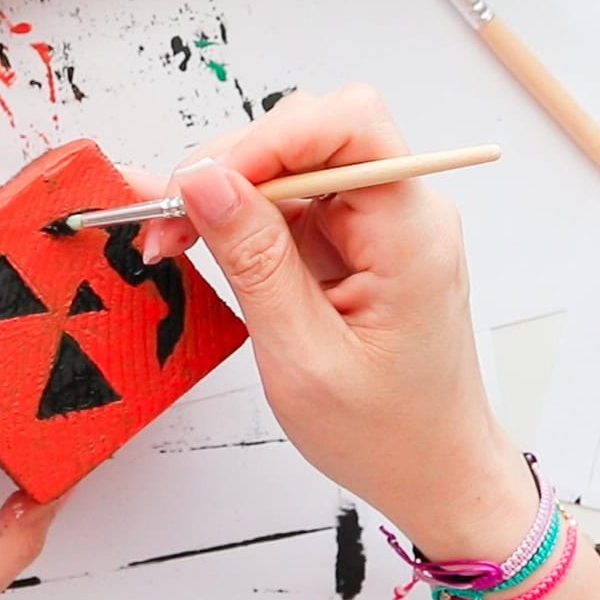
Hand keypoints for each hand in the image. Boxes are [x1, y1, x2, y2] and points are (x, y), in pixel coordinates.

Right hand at [137, 86, 534, 555]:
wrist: (434, 474)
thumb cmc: (388, 434)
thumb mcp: (303, 358)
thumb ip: (254, 262)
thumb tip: (205, 183)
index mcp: (410, 233)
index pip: (348, 125)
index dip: (266, 138)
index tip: (200, 184)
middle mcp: (401, 212)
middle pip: (309, 134)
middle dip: (229, 166)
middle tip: (166, 221)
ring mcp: (376, 224)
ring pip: (289, 164)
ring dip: (224, 192)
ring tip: (171, 239)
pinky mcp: (352, 242)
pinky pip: (287, 202)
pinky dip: (235, 217)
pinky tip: (195, 241)